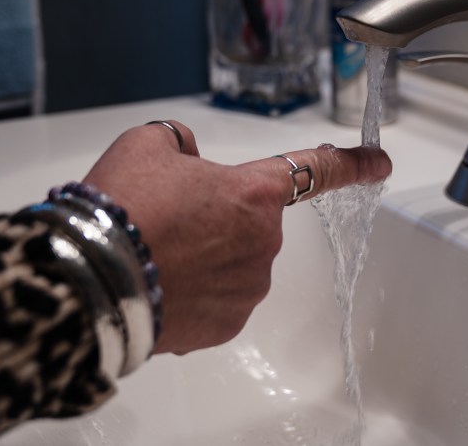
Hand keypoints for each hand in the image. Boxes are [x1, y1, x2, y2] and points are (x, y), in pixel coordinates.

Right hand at [81, 121, 391, 354]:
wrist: (88, 276)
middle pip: (249, 222)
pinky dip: (194, 292)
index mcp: (253, 192)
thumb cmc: (121, 206)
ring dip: (205, 257)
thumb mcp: (148, 145)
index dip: (350, 163)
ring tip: (156, 253)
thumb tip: (190, 160)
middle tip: (167, 219)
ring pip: (232, 262)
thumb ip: (182, 143)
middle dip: (219, 218)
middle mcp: (262, 242)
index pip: (315, 169)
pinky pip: (217, 299)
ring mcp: (246, 287)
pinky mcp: (226, 324)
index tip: (380, 163)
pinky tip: (161, 284)